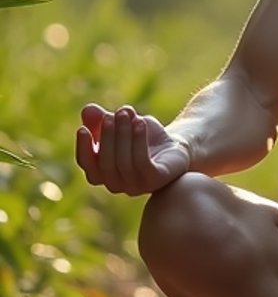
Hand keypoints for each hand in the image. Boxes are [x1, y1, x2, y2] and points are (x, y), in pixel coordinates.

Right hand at [76, 103, 191, 196]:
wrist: (175, 145)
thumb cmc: (142, 136)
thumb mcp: (120, 123)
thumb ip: (101, 118)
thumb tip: (87, 110)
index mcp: (102, 173)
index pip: (86, 164)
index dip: (83, 148)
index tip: (82, 128)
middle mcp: (116, 184)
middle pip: (105, 164)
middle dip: (108, 136)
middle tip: (113, 114)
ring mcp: (137, 186)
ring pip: (124, 163)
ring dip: (124, 135)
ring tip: (127, 113)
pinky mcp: (156, 180)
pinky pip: (143, 163)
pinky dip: (139, 141)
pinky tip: (140, 122)